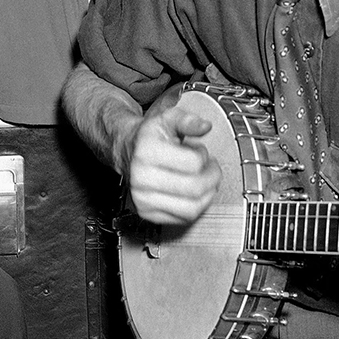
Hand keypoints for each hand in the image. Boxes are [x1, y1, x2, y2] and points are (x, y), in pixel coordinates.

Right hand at [124, 103, 220, 225]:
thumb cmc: (149, 137)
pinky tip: (193, 193)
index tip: (201, 151)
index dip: (204, 156)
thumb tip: (204, 126)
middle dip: (212, 177)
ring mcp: (142, 198)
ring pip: (191, 208)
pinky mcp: (146, 213)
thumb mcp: (168, 119)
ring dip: (207, 195)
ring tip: (205, 181)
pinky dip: (195, 207)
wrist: (126, 151)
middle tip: (211, 168)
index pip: (193, 163)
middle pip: (194, 188)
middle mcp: (141, 177)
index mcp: (147, 151)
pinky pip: (182, 218)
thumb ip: (188, 120)